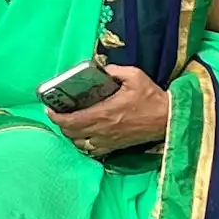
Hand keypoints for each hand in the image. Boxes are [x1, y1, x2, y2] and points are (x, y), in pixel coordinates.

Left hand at [48, 63, 169, 155]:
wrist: (168, 119)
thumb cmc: (152, 98)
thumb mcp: (135, 76)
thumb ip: (114, 71)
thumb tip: (100, 67)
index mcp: (104, 113)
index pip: (71, 120)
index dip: (56, 116)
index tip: (50, 108)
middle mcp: (103, 130)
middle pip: (71, 133)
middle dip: (60, 124)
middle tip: (57, 113)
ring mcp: (109, 141)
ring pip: (80, 144)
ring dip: (71, 135)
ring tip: (69, 123)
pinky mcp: (116, 147)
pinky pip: (93, 151)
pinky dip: (84, 144)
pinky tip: (84, 136)